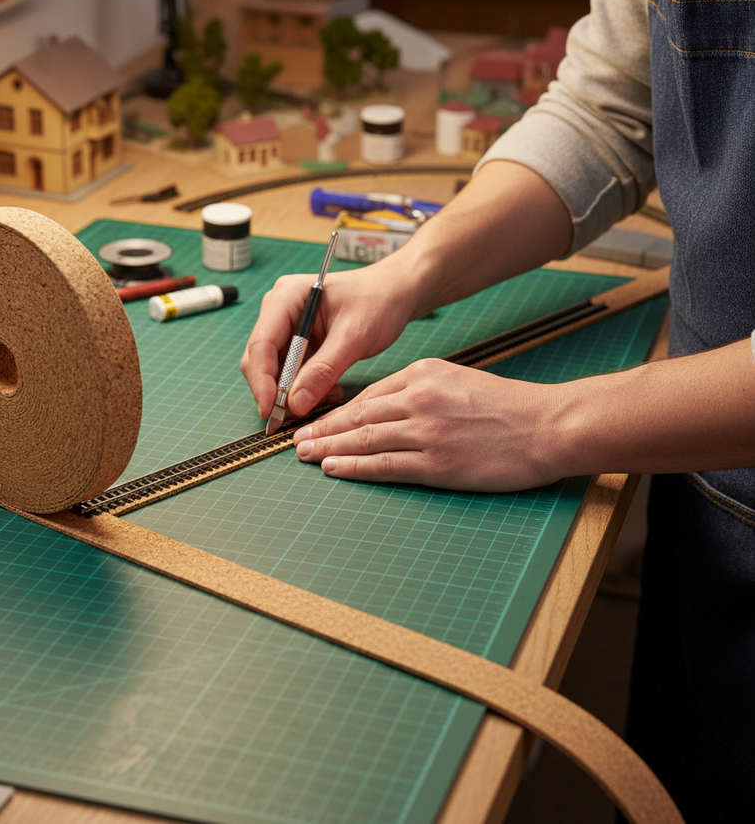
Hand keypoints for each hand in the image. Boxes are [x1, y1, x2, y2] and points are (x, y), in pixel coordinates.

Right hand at [241, 264, 414, 418]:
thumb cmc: (377, 302)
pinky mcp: (296, 343)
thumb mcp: (354, 336)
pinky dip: (305, 388)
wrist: (394, 294)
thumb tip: (296, 404)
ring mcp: (286, 327)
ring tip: (328, 396)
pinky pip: (290, 373)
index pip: (260, 343)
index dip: (261, 380)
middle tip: (300, 414)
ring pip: (273, 371)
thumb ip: (324, 370)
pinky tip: (329, 390)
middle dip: (276, 390)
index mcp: (286, 297)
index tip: (271, 411)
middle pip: (260, 359)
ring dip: (294, 392)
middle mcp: (278, 311)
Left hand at [292, 358, 562, 491]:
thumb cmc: (508, 405)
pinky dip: (355, 466)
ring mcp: (426, 432)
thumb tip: (387, 405)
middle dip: (323, 427)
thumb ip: (422, 388)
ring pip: (365, 438)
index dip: (338, 409)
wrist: (547, 426)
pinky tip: (334, 468)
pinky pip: (385, 464)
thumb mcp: (459, 379)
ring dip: (330, 446)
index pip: (369, 394)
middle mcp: (419, 399)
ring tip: (304, 453)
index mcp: (424, 374)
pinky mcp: (438, 463)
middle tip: (295, 438)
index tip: (316, 417)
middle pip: (359, 415)